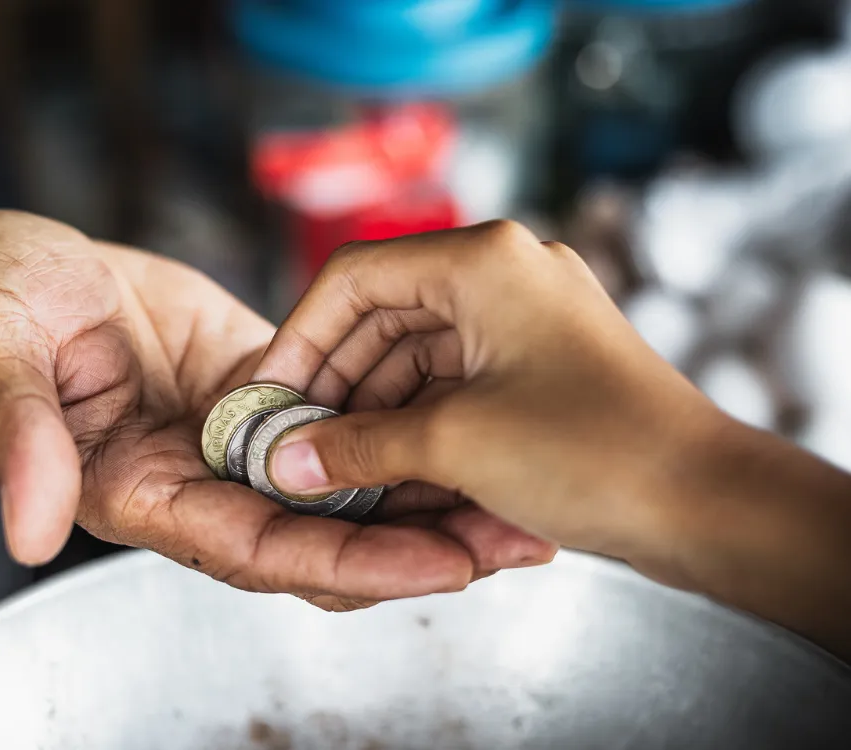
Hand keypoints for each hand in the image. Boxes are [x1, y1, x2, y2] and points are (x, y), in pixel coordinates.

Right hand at [0, 210, 548, 606]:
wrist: (14, 262)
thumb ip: (14, 438)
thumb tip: (32, 533)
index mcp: (144, 492)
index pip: (257, 548)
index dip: (346, 561)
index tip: (438, 567)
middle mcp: (201, 481)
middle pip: (323, 535)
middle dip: (417, 544)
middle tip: (514, 535)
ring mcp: (237, 438)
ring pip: (346, 484)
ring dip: (426, 491)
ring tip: (522, 490)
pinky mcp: (264, 387)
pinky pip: (343, 415)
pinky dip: (399, 423)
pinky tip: (466, 417)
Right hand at [252, 220, 721, 573]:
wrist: (710, 506)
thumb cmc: (597, 454)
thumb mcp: (453, 443)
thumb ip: (354, 446)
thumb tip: (285, 460)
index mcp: (482, 261)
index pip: (353, 278)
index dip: (299, 339)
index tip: (270, 396)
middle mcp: (504, 275)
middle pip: (383, 317)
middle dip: (336, 384)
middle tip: (296, 441)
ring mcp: (525, 319)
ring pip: (416, 355)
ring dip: (373, 410)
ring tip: (336, 466)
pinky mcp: (539, 365)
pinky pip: (453, 382)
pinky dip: (416, 421)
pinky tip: (387, 467)